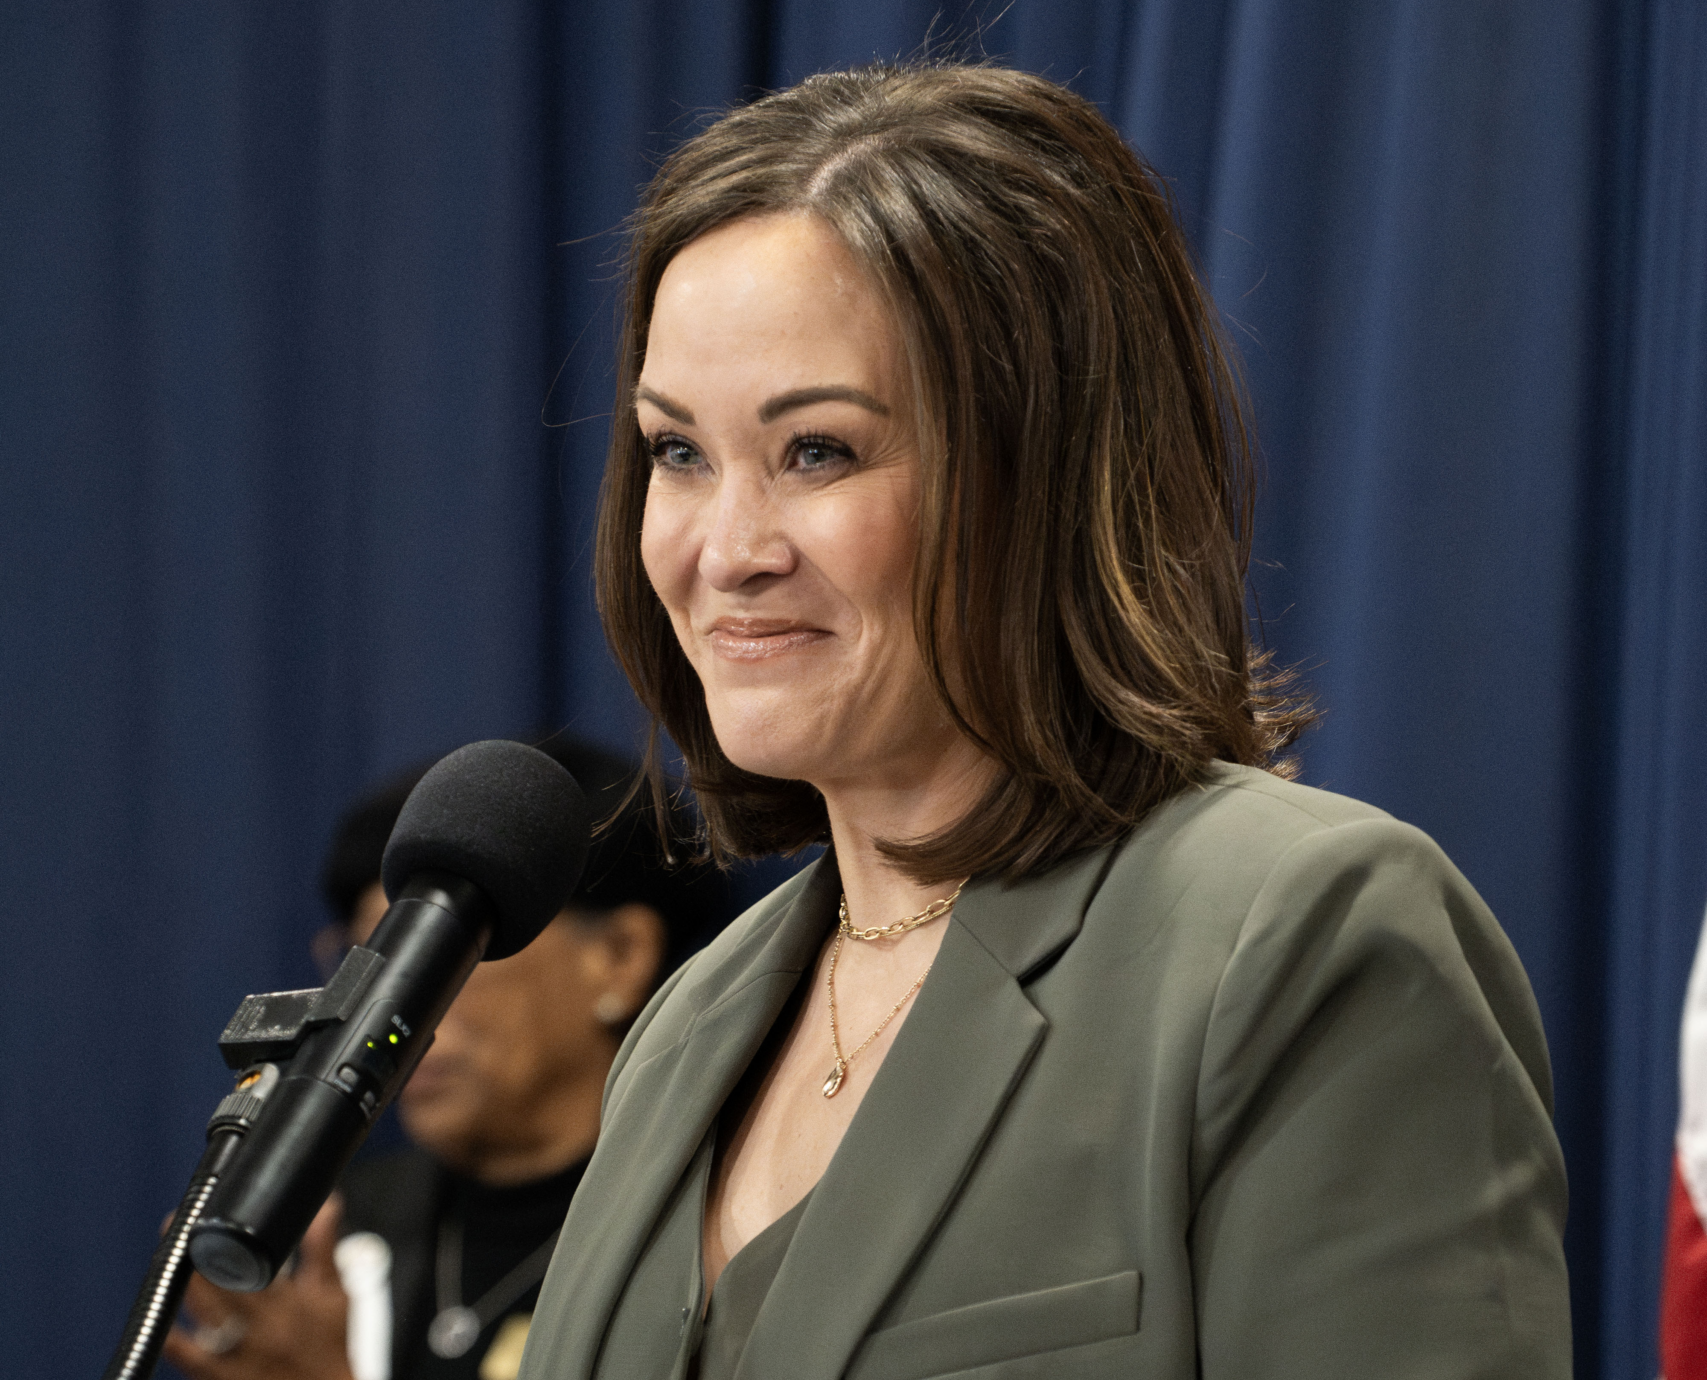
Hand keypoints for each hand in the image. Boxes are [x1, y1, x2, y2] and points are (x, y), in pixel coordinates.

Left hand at [163, 1197, 355, 1379]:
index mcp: (288, 1301)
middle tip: (179, 1230)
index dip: (227, 1236)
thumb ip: (323, 1248)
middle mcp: (260, 1326)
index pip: (253, 1260)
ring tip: (170, 1263)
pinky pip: (188, 1357)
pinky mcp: (221, 1378)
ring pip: (202, 1314)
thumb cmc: (331, 1346)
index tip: (210, 1215)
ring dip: (184, 1286)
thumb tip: (327, 1204)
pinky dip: (172, 1338)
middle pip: (220, 1283)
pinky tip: (162, 1321)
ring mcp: (238, 1355)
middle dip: (198, 1254)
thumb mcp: (334, 1294)